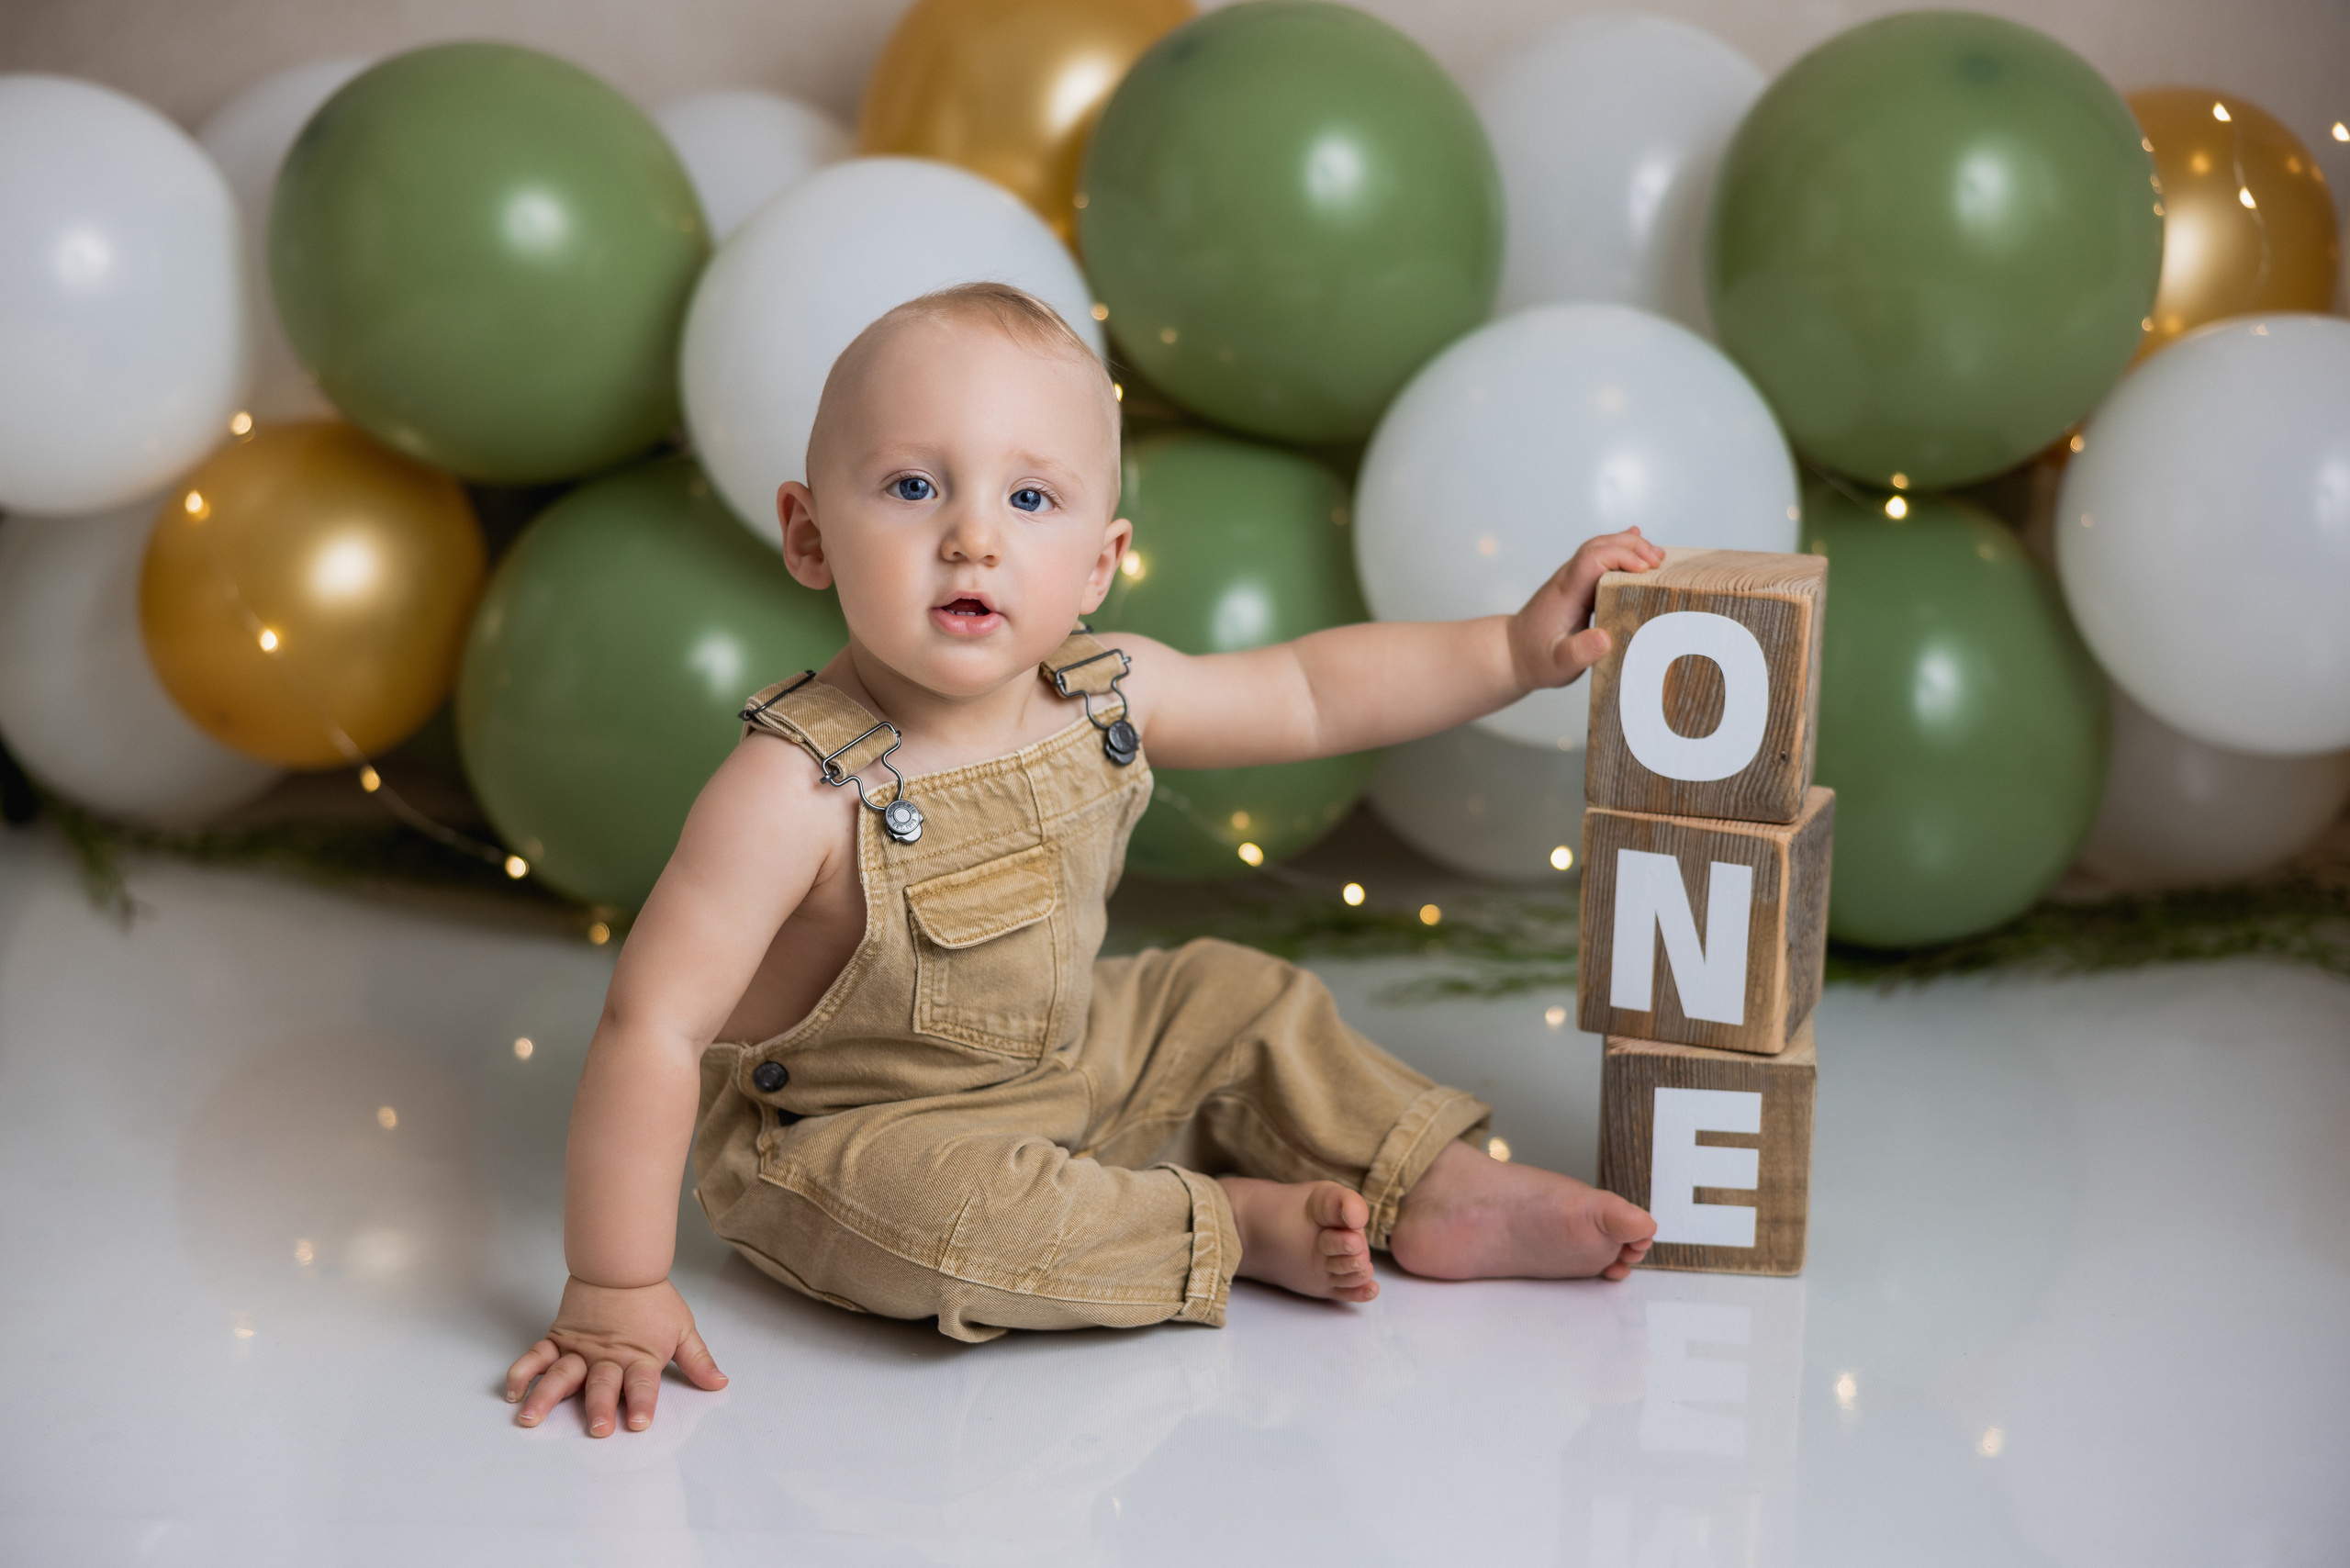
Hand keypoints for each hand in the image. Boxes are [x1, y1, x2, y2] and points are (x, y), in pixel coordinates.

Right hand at [505, 1276, 727, 1435]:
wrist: (621, 1265)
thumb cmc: (653, 1300)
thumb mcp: (683, 1329)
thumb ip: (698, 1361)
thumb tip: (719, 1383)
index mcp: (639, 1357)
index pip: (643, 1384)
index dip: (643, 1403)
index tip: (640, 1423)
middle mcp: (607, 1357)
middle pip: (603, 1384)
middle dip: (601, 1407)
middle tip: (598, 1428)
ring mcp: (579, 1349)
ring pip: (561, 1375)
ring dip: (546, 1397)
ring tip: (531, 1419)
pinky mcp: (558, 1339)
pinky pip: (537, 1357)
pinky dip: (522, 1373)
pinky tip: (513, 1392)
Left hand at [1506, 528, 1667, 694]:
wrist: (1513, 652)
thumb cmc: (1536, 659)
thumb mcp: (1557, 665)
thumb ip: (1578, 653)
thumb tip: (1604, 639)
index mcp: (1566, 592)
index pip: (1592, 559)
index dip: (1620, 557)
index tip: (1645, 571)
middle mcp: (1569, 579)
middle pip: (1600, 546)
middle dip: (1632, 547)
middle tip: (1660, 562)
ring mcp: (1573, 580)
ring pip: (1601, 549)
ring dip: (1630, 548)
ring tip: (1659, 558)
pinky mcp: (1579, 586)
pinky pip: (1600, 560)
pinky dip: (1621, 552)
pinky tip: (1637, 546)